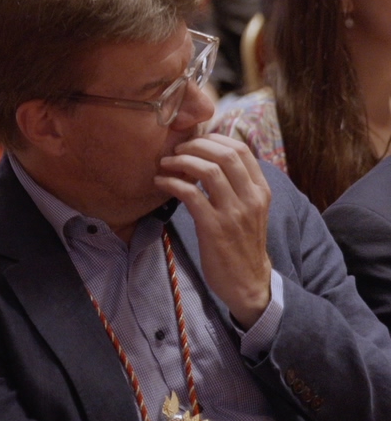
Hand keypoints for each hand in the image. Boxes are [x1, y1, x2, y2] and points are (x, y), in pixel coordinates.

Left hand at [154, 134, 272, 326]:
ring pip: (209, 171)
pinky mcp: (214, 228)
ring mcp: (233, 213)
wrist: (248, 281)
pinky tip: (160, 183)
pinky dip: (172, 183)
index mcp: (261, 190)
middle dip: (195, 145)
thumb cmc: (242, 243)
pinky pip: (191, 195)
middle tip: (176, 149)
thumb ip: (238, 185)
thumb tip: (213, 157)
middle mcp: (251, 198)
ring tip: (165, 163)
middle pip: (225, 154)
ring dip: (181, 161)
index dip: (214, 138)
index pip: (242, 150)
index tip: (194, 140)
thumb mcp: (250, 210)